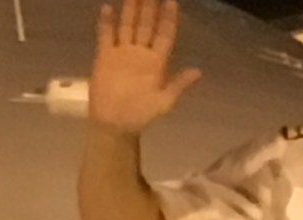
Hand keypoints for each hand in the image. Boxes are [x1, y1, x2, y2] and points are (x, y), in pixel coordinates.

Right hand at [89, 0, 202, 133]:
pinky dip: (106, 23)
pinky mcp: (105, 57)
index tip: (171, 1)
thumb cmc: (141, 115)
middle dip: (149, 6)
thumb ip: (178, 84)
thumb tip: (198, 71)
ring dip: (130, 9)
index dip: (168, 18)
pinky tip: (108, 8)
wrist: (115, 124)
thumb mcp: (164, 102)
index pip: (164, 34)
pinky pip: (106, 36)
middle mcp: (141, 53)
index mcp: (157, 62)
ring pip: (127, 25)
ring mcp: (122, 53)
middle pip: (146, 24)